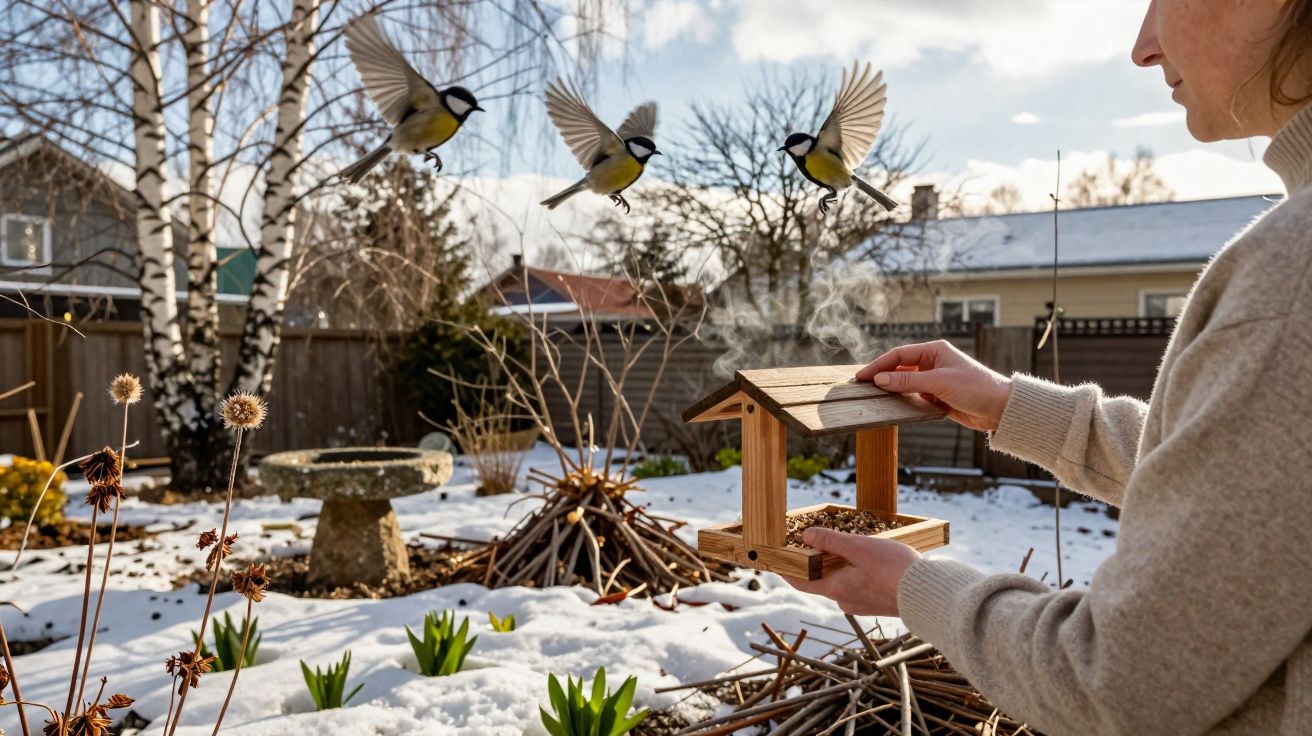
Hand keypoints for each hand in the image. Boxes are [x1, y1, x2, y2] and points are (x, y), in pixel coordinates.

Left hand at [784, 527, 919, 615]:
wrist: (928, 594)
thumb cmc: (894, 570)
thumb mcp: (859, 548)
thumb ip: (831, 541)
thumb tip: (805, 536)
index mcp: (836, 590)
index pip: (801, 584)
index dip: (786, 572)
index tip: (776, 562)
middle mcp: (846, 601)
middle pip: (822, 581)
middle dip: (817, 564)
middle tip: (813, 544)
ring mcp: (863, 604)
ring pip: (843, 582)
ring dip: (840, 567)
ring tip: (844, 547)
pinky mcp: (879, 602)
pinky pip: (859, 586)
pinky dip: (856, 572)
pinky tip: (869, 560)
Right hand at [856, 340, 1012, 432]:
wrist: (1000, 409)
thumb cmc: (975, 388)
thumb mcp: (939, 383)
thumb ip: (907, 382)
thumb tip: (879, 380)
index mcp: (934, 351)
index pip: (899, 355)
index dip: (879, 365)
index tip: (862, 376)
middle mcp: (933, 363)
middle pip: (900, 368)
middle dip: (882, 376)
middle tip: (862, 386)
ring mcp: (934, 380)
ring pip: (905, 383)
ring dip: (892, 389)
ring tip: (873, 397)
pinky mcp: (937, 396)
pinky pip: (914, 396)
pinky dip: (903, 400)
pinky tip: (892, 405)